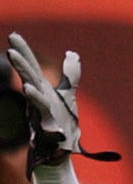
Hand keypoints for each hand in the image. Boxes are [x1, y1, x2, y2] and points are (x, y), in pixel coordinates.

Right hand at [6, 33, 118, 176]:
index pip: (32, 68)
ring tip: (24, 77)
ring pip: (34, 99)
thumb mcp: (67, 94)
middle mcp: (39, 101)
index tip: (14, 35)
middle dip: (21, 64)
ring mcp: (41, 115)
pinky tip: (37, 102)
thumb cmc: (61, 121)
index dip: (23, 52)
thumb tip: (71, 53)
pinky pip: (44, 123)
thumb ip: (69, 75)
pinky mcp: (47, 131)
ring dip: (30, 88)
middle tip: (11, 49)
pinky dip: (43, 116)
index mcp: (42, 91)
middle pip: (30, 79)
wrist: (62, 149)